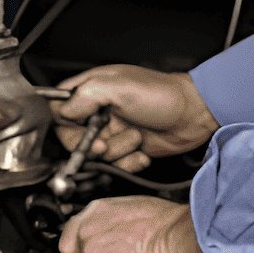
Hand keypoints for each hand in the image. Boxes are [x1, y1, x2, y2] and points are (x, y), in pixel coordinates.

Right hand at [50, 65, 217, 172]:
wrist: (194, 114)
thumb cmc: (163, 93)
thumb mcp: (119, 87)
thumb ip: (86, 96)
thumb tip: (64, 111)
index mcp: (91, 89)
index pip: (59, 109)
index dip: (65, 124)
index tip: (81, 130)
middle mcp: (98, 111)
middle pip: (73, 139)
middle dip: (91, 146)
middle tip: (104, 144)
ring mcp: (112, 131)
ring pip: (96, 156)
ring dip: (116, 152)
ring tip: (135, 138)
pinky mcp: (126, 148)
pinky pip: (115, 166)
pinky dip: (128, 163)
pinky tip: (141, 152)